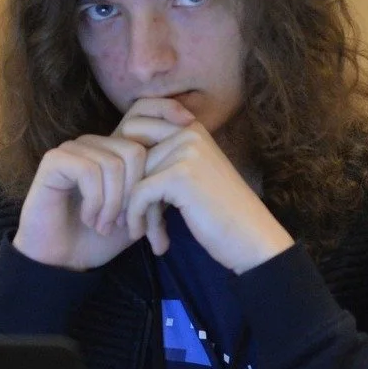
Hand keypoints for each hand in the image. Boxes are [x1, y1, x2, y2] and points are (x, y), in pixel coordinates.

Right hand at [11, 100, 193, 270]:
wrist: (64, 261)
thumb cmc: (102, 237)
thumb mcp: (140, 211)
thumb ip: (160, 187)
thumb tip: (191, 162)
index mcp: (115, 148)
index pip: (142, 110)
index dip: (165, 109)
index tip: (190, 124)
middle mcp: (94, 143)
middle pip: (134, 150)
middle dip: (135, 193)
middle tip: (127, 224)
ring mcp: (72, 149)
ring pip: (113, 164)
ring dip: (114, 204)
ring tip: (105, 225)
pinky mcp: (54, 161)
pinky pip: (88, 171)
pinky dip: (95, 201)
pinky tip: (90, 218)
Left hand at [123, 116, 293, 273]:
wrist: (252, 238)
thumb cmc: (221, 212)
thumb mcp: (192, 174)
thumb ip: (163, 158)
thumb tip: (116, 151)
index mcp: (191, 127)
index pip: (136, 128)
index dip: (128, 165)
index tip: (136, 200)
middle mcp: (189, 131)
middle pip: (131, 154)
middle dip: (129, 187)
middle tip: (136, 219)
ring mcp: (185, 150)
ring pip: (135, 178)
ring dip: (139, 212)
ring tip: (155, 235)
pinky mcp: (180, 175)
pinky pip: (139, 194)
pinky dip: (139, 219)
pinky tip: (156, 241)